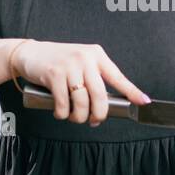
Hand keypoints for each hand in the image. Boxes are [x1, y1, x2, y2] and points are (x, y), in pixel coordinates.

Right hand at [13, 41, 149, 125]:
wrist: (30, 53)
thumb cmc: (58, 62)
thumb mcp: (80, 63)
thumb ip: (93, 77)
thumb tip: (105, 105)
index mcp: (96, 55)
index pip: (118, 76)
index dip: (132, 91)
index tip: (144, 102)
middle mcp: (85, 58)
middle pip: (100, 95)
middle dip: (99, 114)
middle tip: (94, 121)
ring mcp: (69, 65)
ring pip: (82, 102)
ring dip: (79, 117)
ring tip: (74, 118)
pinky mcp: (54, 74)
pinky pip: (64, 104)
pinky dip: (63, 114)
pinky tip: (61, 113)